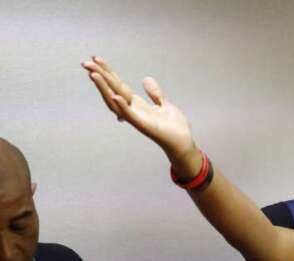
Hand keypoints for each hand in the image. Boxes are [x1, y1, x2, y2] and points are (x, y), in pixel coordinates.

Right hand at [81, 56, 200, 175]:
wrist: (183, 143)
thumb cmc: (174, 127)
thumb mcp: (165, 105)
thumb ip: (155, 94)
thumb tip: (145, 79)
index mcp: (137, 104)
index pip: (118, 85)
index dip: (108, 72)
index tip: (96, 58)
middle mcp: (133, 110)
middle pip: (113, 90)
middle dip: (100, 77)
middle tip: (86, 63)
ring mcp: (137, 118)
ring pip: (116, 102)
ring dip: (104, 89)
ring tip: (93, 75)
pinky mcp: (144, 126)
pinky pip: (130, 116)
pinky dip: (122, 107)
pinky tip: (115, 97)